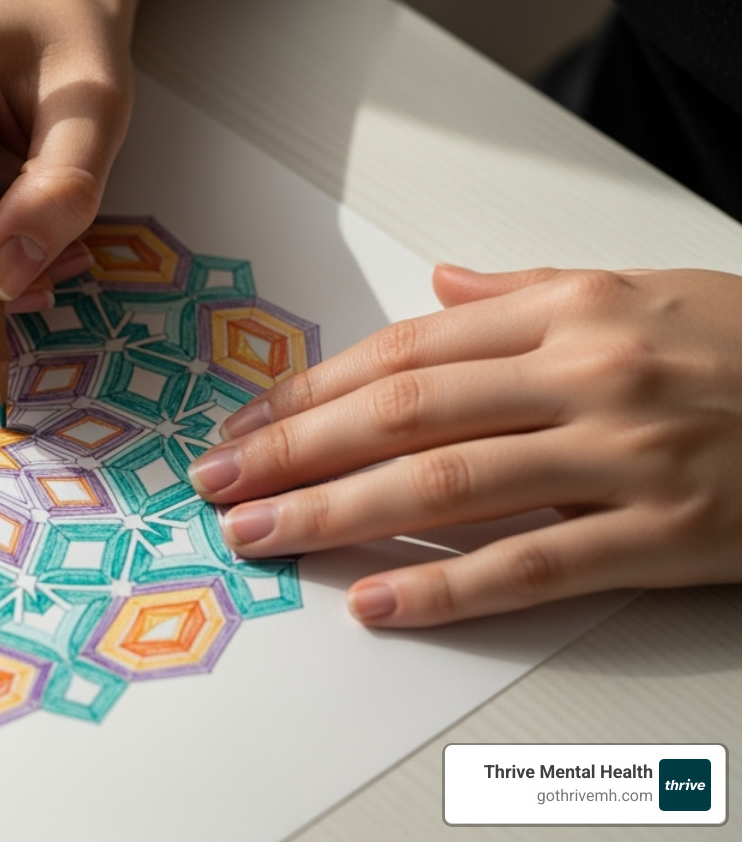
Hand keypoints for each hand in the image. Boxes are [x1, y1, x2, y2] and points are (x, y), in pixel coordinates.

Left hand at [188, 265, 741, 626]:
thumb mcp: (636, 287)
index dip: (311, 389)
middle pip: (402, 413)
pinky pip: (534, 563)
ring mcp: (623, 453)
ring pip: (447, 483)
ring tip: (262, 535)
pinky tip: (377, 598)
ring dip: (337, 511)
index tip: (246, 420)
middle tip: (217, 481)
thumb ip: (520, 291)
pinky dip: (447, 583)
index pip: (403, 353)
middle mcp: (583, 373)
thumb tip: (430, 285)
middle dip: (293, 449)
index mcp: (566, 312)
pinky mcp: (666, 532)